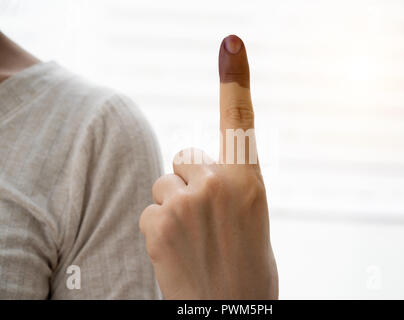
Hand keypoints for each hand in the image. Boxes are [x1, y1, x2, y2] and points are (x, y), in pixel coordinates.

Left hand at [139, 35, 277, 299]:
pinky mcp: (158, 224)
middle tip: (206, 221)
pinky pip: (150, 210)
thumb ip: (227, 186)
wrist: (230, 309)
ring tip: (193, 239)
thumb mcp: (249, 217)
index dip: (235, 79)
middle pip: (184, 159)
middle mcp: (218, 184)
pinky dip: (159, 227)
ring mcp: (186, 203)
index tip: (232, 42)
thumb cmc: (245, 267)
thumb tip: (194, 170)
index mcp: (249, 181)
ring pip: (165, 184)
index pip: (239, 121)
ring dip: (174, 206)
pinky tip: (177, 250)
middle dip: (190, 183)